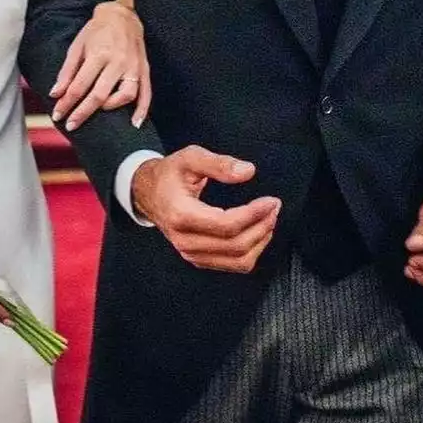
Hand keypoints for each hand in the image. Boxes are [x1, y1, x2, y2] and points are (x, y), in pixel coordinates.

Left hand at [50, 1, 150, 130]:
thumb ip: (67, 71)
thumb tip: (55, 94)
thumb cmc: (97, 30)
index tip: (57, 115)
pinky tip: (135, 123)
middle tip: (70, 125)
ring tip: (99, 116)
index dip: (66, 103)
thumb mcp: (77, 46)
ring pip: (125, 95)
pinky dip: (142, 110)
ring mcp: (133, 66)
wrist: (122, 15)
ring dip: (110, 108)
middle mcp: (117, 61)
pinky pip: (146, 93)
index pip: (79, 85)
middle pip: (99, 94)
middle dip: (82, 113)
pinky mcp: (144, 69)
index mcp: (98, 54)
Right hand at [131, 146, 280, 273]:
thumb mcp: (190, 157)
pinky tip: (257, 232)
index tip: (271, 200)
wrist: (148, 193)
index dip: (254, 214)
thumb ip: (219, 163)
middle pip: (235, 245)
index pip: (226, 224)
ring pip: (237, 260)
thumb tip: (248, 171)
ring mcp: (190, 253)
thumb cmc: (170, 174)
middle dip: (261, 226)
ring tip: (269, 219)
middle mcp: (185, 240)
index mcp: (181, 215)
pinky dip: (251, 251)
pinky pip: (232, 264)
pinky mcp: (198, 259)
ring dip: (260, 241)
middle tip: (274, 207)